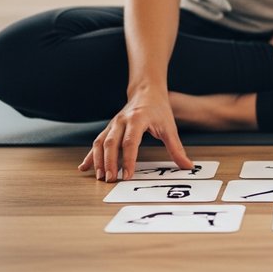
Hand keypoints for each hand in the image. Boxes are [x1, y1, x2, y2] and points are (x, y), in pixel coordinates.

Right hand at [77, 86, 192, 181]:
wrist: (146, 91)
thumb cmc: (159, 109)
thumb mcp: (170, 127)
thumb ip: (177, 149)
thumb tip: (188, 166)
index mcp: (137, 119)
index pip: (130, 142)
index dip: (128, 160)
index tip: (127, 175)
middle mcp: (121, 121)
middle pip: (111, 143)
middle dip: (109, 162)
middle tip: (110, 179)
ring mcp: (113, 124)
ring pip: (100, 142)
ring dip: (98, 160)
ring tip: (99, 177)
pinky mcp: (109, 128)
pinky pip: (96, 142)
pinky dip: (90, 156)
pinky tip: (84, 167)